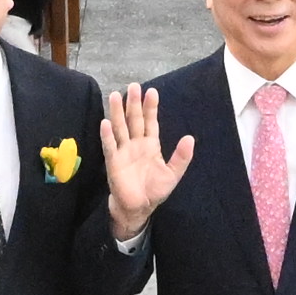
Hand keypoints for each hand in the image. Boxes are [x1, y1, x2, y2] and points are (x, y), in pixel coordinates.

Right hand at [97, 87, 188, 232]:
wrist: (139, 208)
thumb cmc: (155, 191)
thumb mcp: (172, 174)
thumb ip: (181, 157)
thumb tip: (190, 138)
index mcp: (150, 145)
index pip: (150, 122)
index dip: (150, 107)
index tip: (152, 91)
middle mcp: (135, 144)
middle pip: (134, 120)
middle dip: (133, 103)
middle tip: (134, 86)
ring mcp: (123, 151)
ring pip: (120, 128)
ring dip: (117, 112)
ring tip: (115, 95)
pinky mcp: (114, 162)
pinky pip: (110, 146)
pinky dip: (107, 135)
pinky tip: (105, 122)